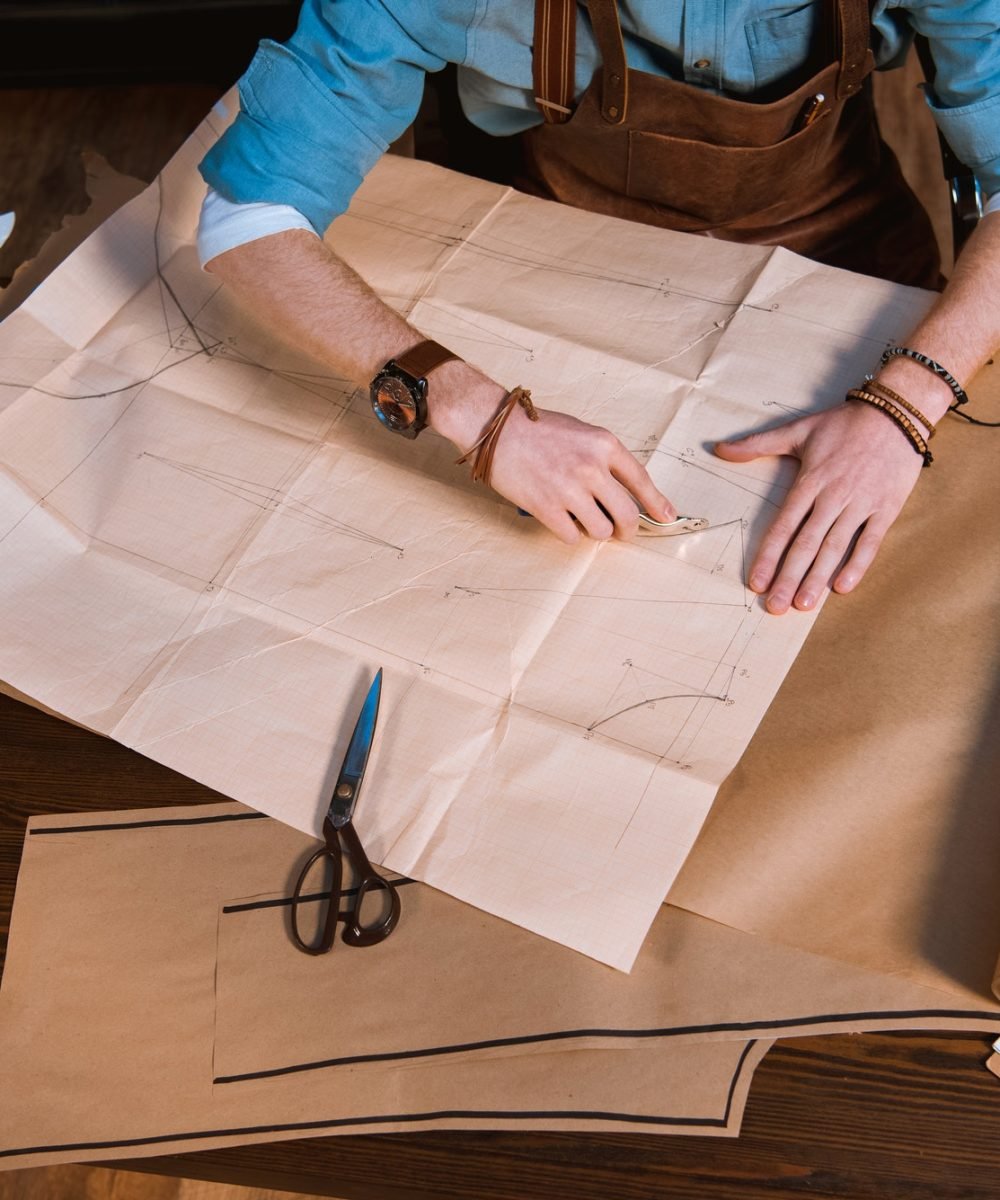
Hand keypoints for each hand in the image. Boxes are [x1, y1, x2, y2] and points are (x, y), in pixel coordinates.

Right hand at [489, 405, 674, 542]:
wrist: (495, 428)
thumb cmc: (535, 428)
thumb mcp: (581, 432)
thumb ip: (603, 458)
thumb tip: (621, 489)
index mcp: (604, 445)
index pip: (641, 480)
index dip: (657, 503)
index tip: (668, 517)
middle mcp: (592, 468)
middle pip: (627, 514)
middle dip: (629, 530)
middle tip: (622, 532)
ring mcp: (569, 490)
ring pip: (602, 530)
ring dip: (597, 531)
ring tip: (584, 522)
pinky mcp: (546, 507)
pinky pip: (572, 537)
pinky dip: (570, 535)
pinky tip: (562, 522)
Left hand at [715, 402, 924, 613]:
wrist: (896, 411)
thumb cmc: (844, 423)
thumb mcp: (798, 429)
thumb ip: (757, 444)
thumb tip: (719, 449)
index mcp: (810, 481)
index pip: (784, 526)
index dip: (769, 556)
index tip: (756, 582)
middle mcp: (833, 496)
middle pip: (806, 544)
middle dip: (789, 577)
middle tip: (776, 607)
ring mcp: (861, 503)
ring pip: (835, 547)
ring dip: (818, 578)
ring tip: (804, 604)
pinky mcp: (886, 508)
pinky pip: (870, 541)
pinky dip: (858, 564)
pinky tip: (843, 587)